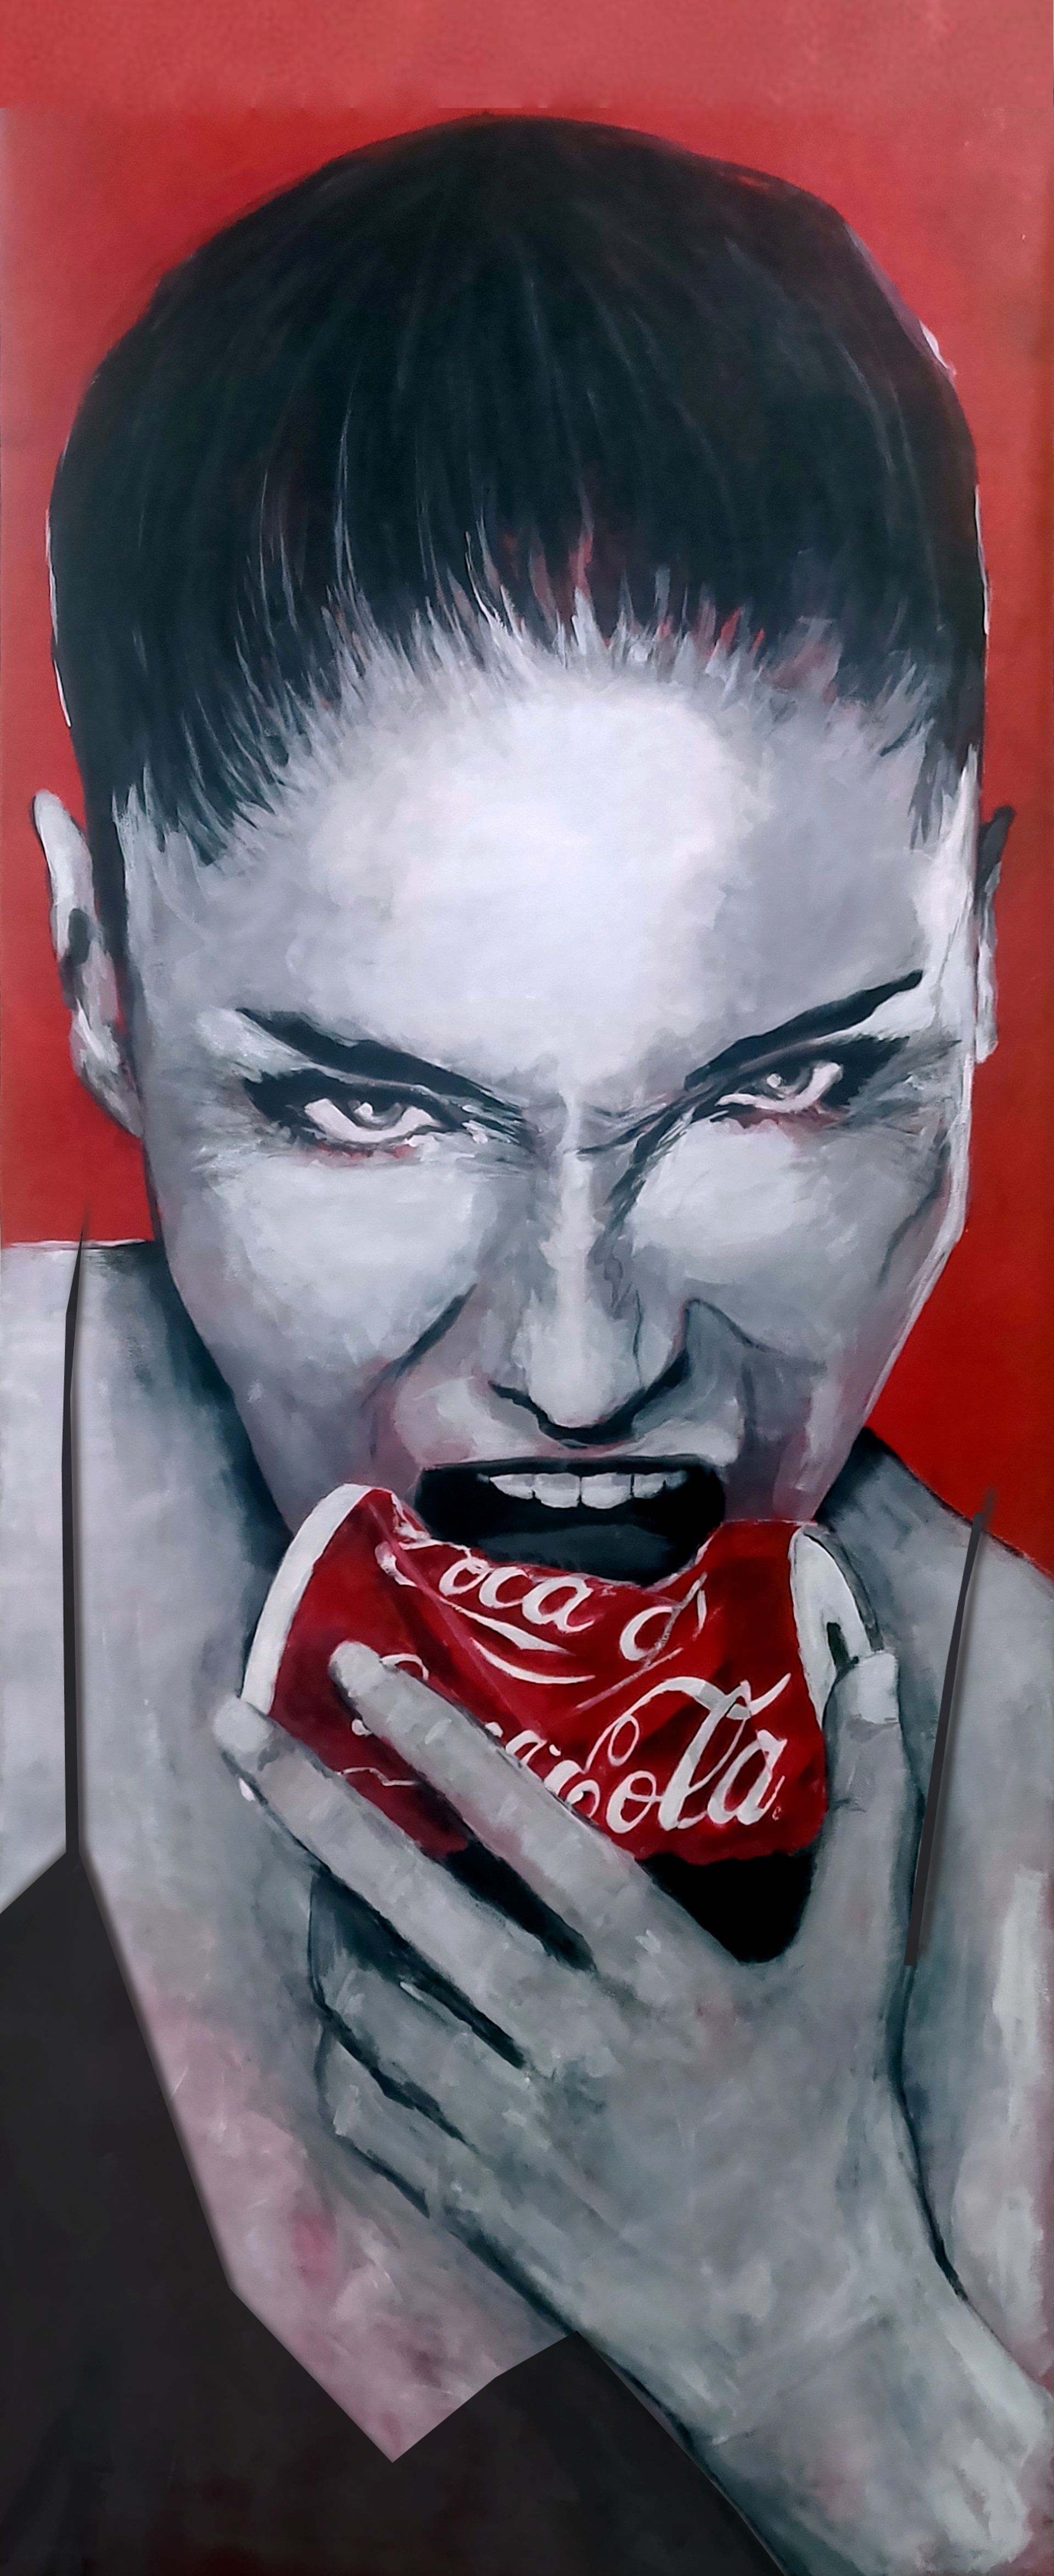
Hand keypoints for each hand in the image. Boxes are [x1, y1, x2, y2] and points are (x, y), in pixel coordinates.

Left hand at [214, 1644, 1052, 2575]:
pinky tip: (344, 2002)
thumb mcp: (859, 1975)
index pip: (530, 1834)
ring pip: (368, 2006)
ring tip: (307, 1862)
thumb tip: (876, 1672)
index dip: (440, 1744)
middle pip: (406, 1907)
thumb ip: (870, 1821)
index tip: (358, 1667)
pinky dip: (341, 2043)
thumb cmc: (836, 2140)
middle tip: (231, 1724)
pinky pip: (368, 2110)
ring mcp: (514, 2135)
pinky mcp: (481, 2207)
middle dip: (309, 1804)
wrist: (805, 2342)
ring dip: (323, 1922)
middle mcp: (571, 2049)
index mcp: (661, 1981)